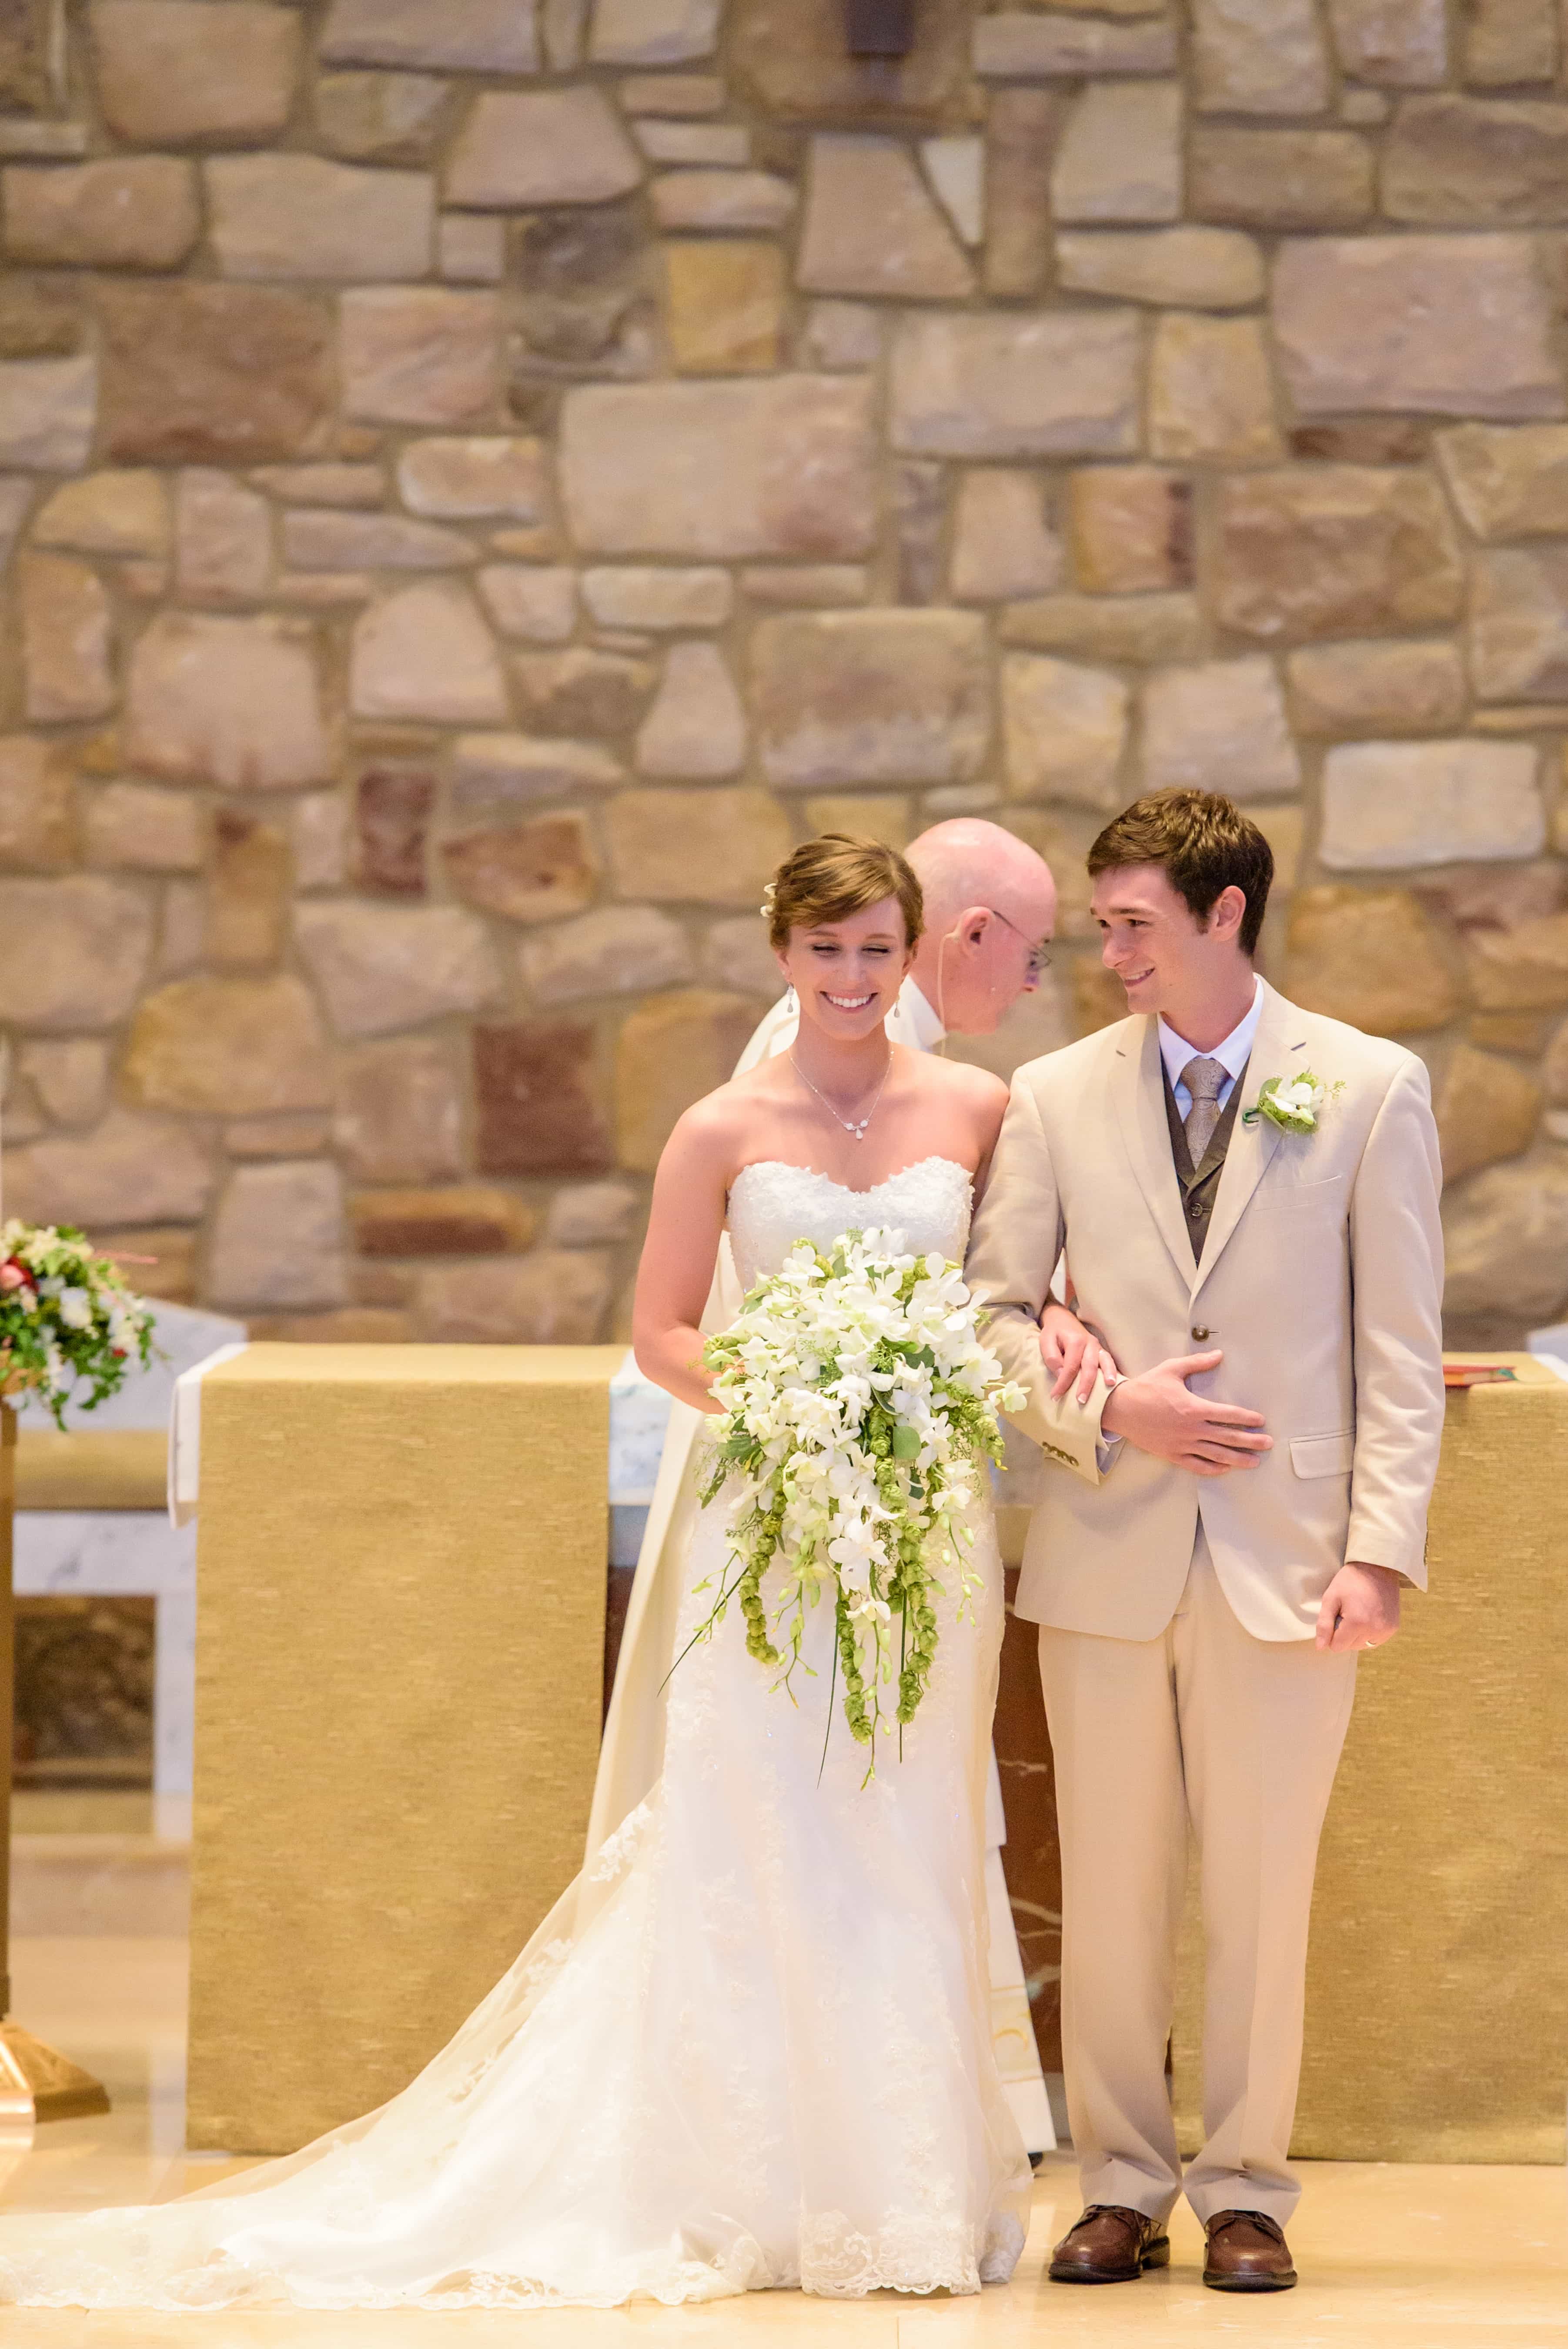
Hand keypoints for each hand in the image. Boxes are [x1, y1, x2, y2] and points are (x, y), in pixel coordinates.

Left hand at [1039, 1303, 1120, 1404]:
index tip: (1055, 1397)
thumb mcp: (1045, 1341)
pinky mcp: (1101, 1350)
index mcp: (1075, 1341)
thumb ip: (1052, 1358)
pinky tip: (1114, 1382)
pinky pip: (1109, 1361)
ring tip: (1108, 1387)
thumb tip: (1061, 1375)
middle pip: (1089, 1367)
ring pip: (1105, 1362)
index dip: (1063, 1383)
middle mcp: (1089, 1343)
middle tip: (1081, 1401)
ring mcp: (1097, 1346)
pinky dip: (1112, 1371)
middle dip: (1086, 1385)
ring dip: (1106, 1375)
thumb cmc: (1053, 1332)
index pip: (1070, 1367)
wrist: (1062, 1319)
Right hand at [1099, 1350, 1271, 1476]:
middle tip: (1268, 1444)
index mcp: (1194, 1408)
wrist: (1121, 1409)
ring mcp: (1183, 1445)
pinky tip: (1225, 1468)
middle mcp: (1192, 1429)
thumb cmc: (1146, 1387)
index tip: (1260, 1420)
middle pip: (1228, 1437)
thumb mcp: (1171, 1369)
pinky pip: (1197, 1466)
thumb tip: (1219, 1354)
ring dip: (1238, 1459)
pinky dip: (1213, 1469)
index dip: (1247, 1418)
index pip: (1228, 1414)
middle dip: (1251, 1441)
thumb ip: (1197, 1363)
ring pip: (1216, 1455)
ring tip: (1254, 1461)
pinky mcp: (1173, 1455)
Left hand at [1315, 1561, 1401, 1652]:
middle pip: (1350, 1647)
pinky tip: (1367, 1616)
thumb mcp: (1331, 1598)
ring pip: (1362, 1645)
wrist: (1377, 1567)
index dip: (1332, 1633)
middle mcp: (1375, 1630)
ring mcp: (1386, 1630)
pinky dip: (1368, 1633)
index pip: (1337, 1647)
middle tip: (1347, 1611)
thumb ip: (1324, 1624)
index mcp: (1357, 1623)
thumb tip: (1320, 1647)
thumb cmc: (1350, 1580)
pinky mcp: (1393, 1628)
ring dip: (1356, 1635)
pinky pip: (1375, 1641)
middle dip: (1344, 1634)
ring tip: (1358, 1613)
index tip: (1336, 1616)